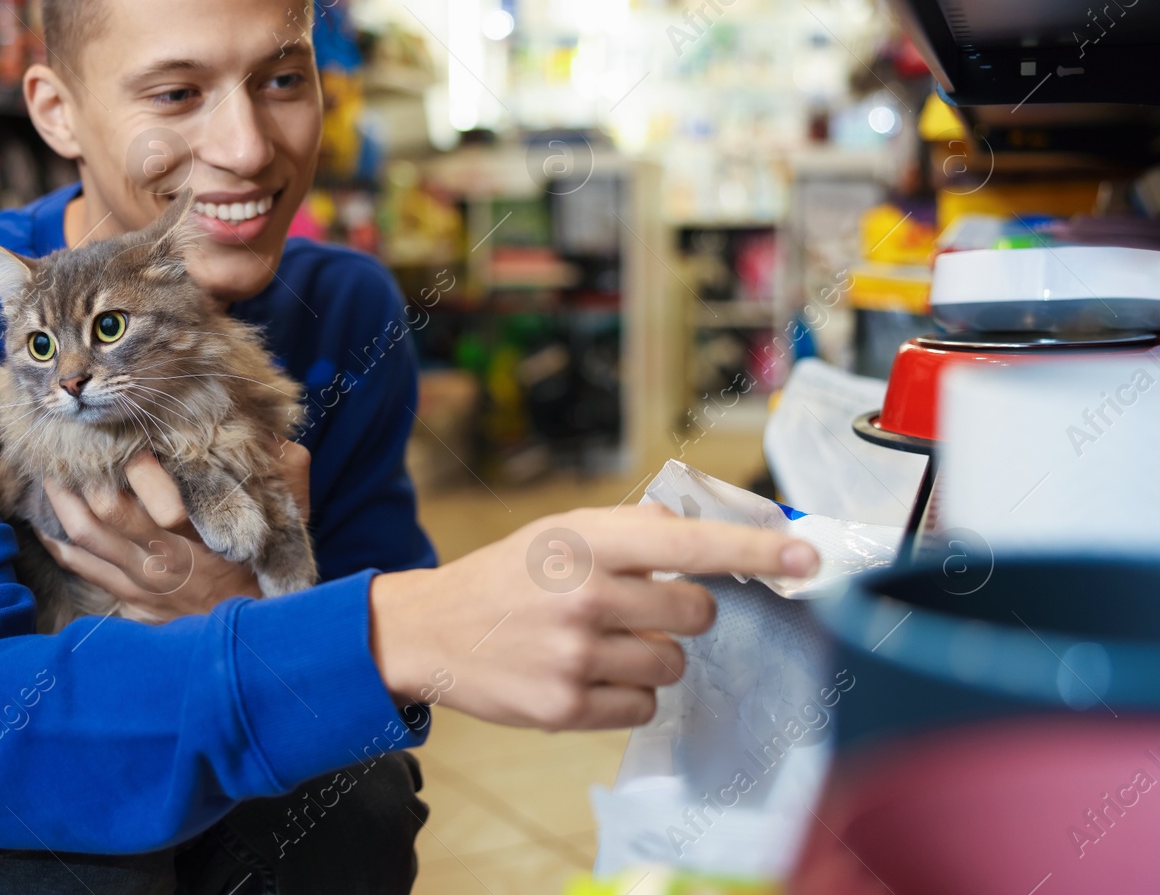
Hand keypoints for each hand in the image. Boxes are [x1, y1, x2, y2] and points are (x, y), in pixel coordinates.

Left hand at [41, 444, 311, 622]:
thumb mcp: (284, 522)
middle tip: (65, 448)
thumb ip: (285, 475)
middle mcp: (166, 559)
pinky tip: (44, 521)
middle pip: (106, 510)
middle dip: (81, 476)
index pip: (156, 489)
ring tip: (47, 475)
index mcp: (202, 534)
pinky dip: (57, 541)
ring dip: (59, 503)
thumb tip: (273, 437)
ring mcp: (142, 584)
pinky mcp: (130, 601)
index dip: (135, 460)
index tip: (125, 437)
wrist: (253, 638)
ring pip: (84, 537)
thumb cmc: (265, 570)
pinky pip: (81, 567)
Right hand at [368, 503, 818, 730]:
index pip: (693, 543)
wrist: (430, 629)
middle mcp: (587, 595)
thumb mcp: (559, 531)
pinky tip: (586, 674)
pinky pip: (643, 707)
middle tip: (639, 607)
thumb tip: (704, 535)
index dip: (758, 549)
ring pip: (673, 665)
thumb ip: (630, 531)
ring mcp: (578, 655)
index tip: (808, 557)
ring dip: (652, 656)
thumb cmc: (506, 575)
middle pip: (697, 613)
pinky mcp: (567, 707)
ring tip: (602, 642)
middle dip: (682, 612)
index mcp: (589, 541)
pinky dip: (626, 694)